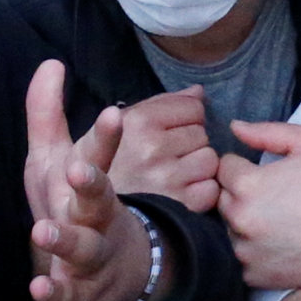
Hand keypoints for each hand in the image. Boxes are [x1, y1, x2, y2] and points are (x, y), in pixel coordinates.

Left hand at [23, 62, 162, 300]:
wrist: (117, 272)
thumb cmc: (81, 206)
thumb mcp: (57, 160)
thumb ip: (47, 114)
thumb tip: (50, 63)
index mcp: (93, 185)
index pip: (101, 156)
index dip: (107, 137)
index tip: (114, 113)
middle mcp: (99, 218)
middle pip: (99, 199)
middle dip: (91, 185)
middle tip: (79, 170)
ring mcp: (93, 256)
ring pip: (84, 247)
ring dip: (66, 239)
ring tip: (42, 230)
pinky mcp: (81, 293)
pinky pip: (69, 296)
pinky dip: (56, 295)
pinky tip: (39, 288)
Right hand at [105, 87, 222, 211]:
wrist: (90, 209)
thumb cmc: (109, 161)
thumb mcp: (121, 124)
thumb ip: (161, 104)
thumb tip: (198, 92)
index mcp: (139, 122)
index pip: (194, 108)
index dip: (186, 118)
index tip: (170, 132)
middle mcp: (152, 147)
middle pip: (203, 133)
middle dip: (191, 142)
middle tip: (169, 156)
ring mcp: (166, 178)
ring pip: (210, 160)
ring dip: (199, 167)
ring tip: (177, 173)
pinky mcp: (177, 206)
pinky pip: (210, 189)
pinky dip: (203, 191)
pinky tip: (184, 191)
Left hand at [217, 120, 300, 294]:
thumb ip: (268, 131)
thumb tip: (235, 128)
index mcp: (247, 185)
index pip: (224, 167)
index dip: (245, 166)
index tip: (268, 174)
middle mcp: (239, 220)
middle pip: (223, 198)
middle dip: (242, 194)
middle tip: (276, 197)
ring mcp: (244, 251)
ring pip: (230, 228)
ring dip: (246, 222)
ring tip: (280, 220)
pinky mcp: (253, 275)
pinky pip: (242, 257)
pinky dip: (255, 251)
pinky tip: (282, 243)